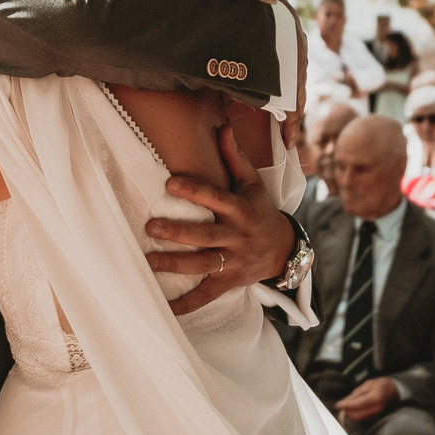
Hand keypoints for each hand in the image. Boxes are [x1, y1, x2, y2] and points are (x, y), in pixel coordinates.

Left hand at [145, 125, 292, 316]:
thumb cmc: (261, 211)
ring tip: (148, 261)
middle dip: (178, 233)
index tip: (170, 183)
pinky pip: (205, 296)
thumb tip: (221, 126)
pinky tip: (162, 308)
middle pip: (206, 237)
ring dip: (175, 264)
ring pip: (202, 265)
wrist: (285, 251)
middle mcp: (237, 237)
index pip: (217, 199)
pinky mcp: (228, 282)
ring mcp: (233, 262)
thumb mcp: (252, 184)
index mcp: (241, 210)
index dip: (195, 191)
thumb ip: (235, 158)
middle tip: (150, 226)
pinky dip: (185, 305)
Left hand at [336, 376, 397, 421]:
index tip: (337, 405)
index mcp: (376, 398)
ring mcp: (378, 414)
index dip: (346, 405)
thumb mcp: (367, 385)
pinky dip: (355, 414)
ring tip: (346, 406)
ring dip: (350, 413)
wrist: (394, 391)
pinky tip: (353, 409)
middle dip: (347, 411)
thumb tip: (344, 403)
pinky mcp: (376, 417)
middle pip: (357, 415)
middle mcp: (377, 408)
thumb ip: (356, 394)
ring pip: (359, 418)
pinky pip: (362, 418)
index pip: (357, 405)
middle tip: (341, 405)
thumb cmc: (380, 385)